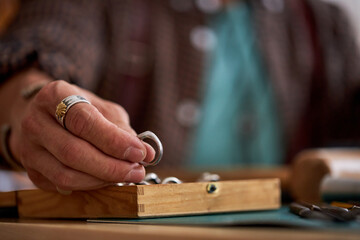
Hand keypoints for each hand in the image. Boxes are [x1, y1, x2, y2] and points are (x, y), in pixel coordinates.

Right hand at [8, 78, 154, 190]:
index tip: (139, 152)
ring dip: (102, 180)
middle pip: (73, 152)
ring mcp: (28, 148)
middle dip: (111, 166)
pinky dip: (89, 186)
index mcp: (54, 95)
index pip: (83, 122)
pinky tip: (106, 179)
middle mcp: (35, 121)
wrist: (46, 116)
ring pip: (66, 175)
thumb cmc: (81, 110)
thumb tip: (146, 152)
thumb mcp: (103, 109)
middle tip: (137, 170)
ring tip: (126, 175)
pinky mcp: (31, 170)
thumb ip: (122, 129)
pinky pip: (62, 186)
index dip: (113, 140)